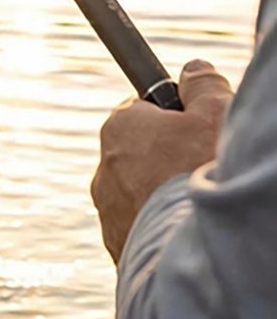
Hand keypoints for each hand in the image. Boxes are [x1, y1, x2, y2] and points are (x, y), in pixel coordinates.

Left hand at [91, 60, 232, 263]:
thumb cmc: (201, 173)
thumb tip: (194, 69)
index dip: (176, 121)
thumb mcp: (214, 115)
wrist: (190, 249)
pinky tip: (182, 233)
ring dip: (164, 196)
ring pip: (141, 194)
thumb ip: (204, 86)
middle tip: (203, 172)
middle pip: (143, 155)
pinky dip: (161, 229)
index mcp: (120, 128)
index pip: (144, 112)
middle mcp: (104, 167)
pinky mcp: (117, 245)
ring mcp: (107, 210)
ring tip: (194, 208)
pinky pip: (141, 229)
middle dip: (170, 160)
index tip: (197, 133)